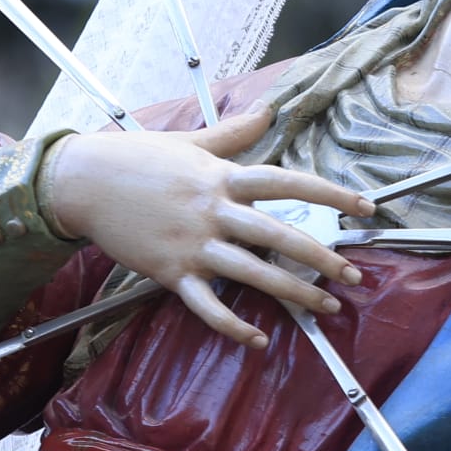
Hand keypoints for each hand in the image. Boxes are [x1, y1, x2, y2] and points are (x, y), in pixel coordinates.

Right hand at [42, 105, 372, 346]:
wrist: (85, 182)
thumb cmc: (138, 158)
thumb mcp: (190, 141)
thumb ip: (234, 132)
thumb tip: (267, 110)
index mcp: (222, 176)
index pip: (288, 182)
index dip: (331, 194)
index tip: (366, 207)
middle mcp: (214, 210)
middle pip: (279, 235)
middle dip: (322, 258)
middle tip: (354, 276)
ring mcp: (193, 244)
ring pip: (253, 273)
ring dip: (293, 294)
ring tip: (325, 309)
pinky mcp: (170, 272)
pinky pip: (207, 305)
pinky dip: (233, 325)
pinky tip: (258, 340)